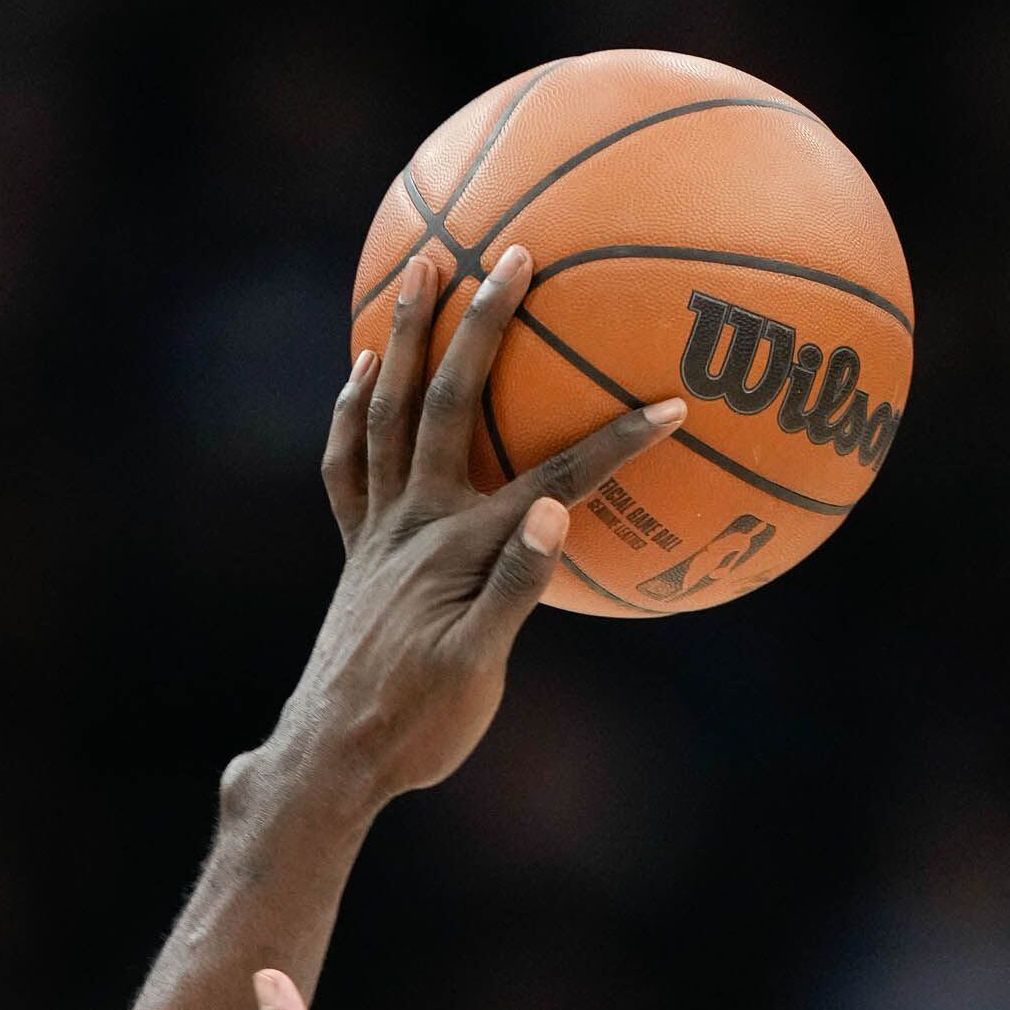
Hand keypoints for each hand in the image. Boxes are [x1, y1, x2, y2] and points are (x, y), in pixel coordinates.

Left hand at [255, 246, 684, 811]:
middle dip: (486, 324)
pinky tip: (364, 371)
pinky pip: (349, 463)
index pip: (556, 479)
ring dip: (405, 335)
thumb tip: (559, 512)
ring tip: (421, 266)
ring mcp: (380, 530)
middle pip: (449, 403)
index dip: (618, 441)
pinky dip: (354, 411)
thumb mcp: (479, 672)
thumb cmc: (417, 727)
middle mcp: (416, 523)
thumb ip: (519, 589)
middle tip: (514, 252)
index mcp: (462, 549)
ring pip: (387, 412)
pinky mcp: (357, 548)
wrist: (334, 757)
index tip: (675, 402)